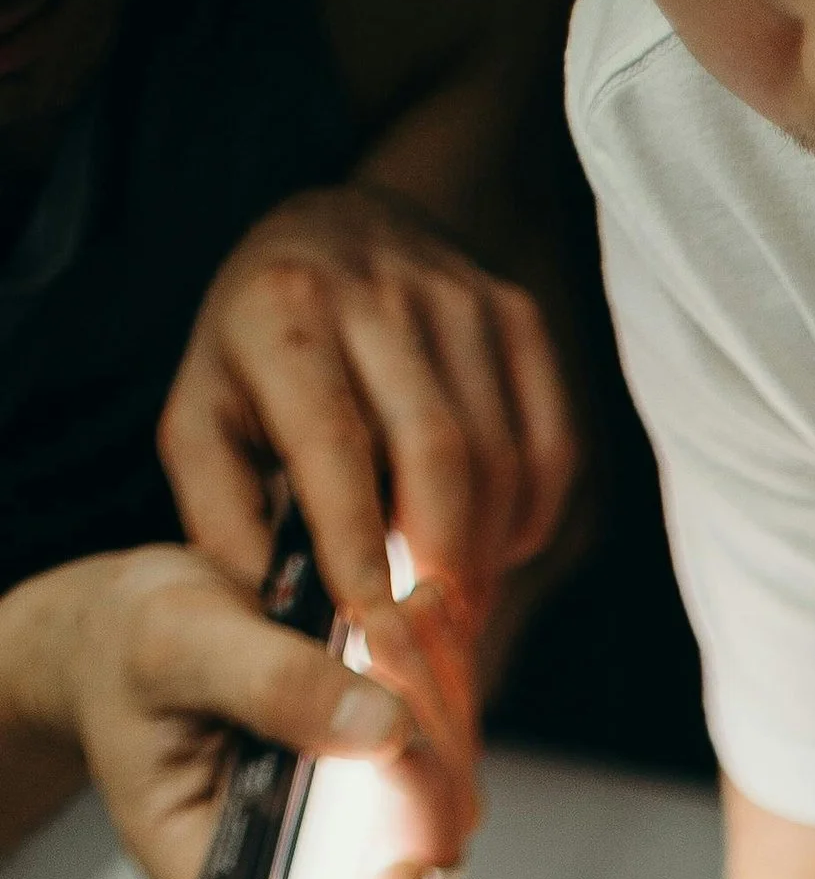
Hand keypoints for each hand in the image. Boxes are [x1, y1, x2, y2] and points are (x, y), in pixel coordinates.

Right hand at [3, 547, 474, 878]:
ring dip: (438, 703)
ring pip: (451, 803)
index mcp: (234, 877)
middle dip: (421, 763)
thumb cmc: (132, 651)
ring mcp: (362, 832)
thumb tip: (382, 728)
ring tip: (385, 612)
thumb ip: (271, 686)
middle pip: (418, 871)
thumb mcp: (175, 646)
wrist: (142, 626)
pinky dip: (444, 681)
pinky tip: (410, 611)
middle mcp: (310, 872)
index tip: (406, 861)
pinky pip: (457, 751)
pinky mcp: (395, 783)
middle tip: (385, 638)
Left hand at [159, 186, 574, 632]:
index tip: (374, 629)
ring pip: (502, 462)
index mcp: (282, 312)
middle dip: (442, 568)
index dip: (361, 545)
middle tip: (433, 644)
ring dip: (485, 555)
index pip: (337, 443)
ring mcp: (461, 297)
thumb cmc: (258, 353)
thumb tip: (279, 617)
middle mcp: (378, 291)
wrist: (336, 233)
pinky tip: (487, 548)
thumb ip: (224, 519)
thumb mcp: (203, 419)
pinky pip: (548, 450)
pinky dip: (526, 522)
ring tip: (453, 609)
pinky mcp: (520, 319)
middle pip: (440, 455)